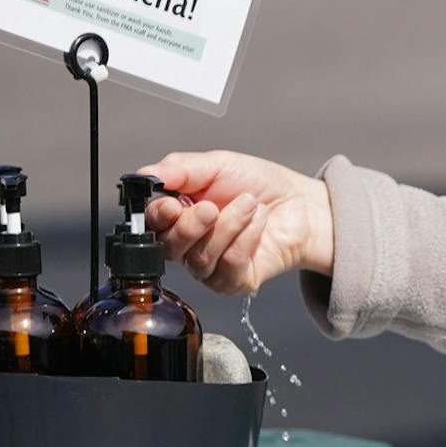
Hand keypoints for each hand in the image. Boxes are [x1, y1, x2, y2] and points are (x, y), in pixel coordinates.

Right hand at [138, 150, 334, 294]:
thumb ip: (181, 169)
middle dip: (191, 226)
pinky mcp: (232, 282)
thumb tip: (147, 174)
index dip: (157, 218)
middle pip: (169, 247)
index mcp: (177, 213)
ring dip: (228, 226)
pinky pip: (228, 266)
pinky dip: (246, 239)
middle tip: (212, 207)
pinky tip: (258, 222)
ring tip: (249, 205)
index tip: (171, 206)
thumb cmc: (258, 184)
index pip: (151, 224)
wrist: (299, 203)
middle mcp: (188, 243)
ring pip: (201, 258)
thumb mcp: (218, 164)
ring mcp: (209, 266)